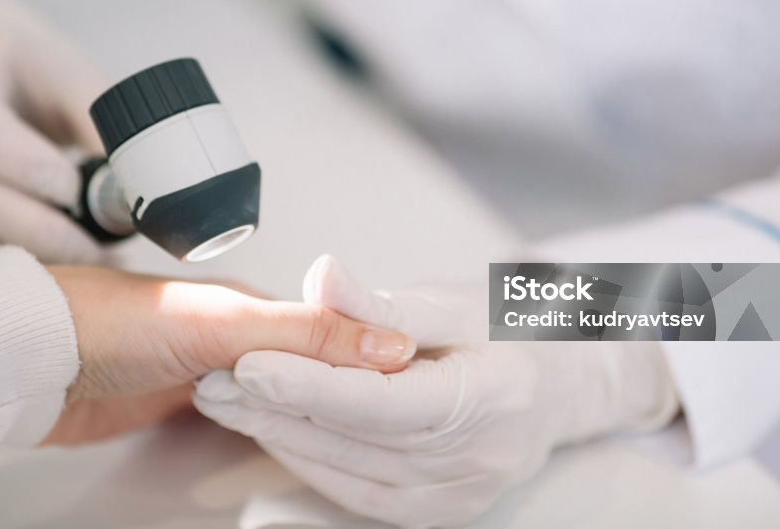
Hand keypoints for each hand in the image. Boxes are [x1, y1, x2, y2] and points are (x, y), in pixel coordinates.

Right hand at [0, 0, 106, 262]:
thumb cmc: (35, 71)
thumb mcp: (74, 77)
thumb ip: (105, 124)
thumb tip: (149, 186)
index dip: (23, 162)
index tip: (77, 191)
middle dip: (35, 227)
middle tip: (94, 251)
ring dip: (23, 253)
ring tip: (84, 260)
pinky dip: (4, 263)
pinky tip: (52, 260)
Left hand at [42, 265, 416, 445]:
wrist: (34, 359)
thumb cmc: (115, 323)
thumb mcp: (226, 325)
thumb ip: (306, 334)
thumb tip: (388, 342)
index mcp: (257, 305)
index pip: (335, 336)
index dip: (373, 361)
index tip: (413, 386)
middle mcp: (240, 335)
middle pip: (310, 369)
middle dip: (347, 391)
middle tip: (388, 422)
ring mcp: (212, 370)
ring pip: (280, 396)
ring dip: (309, 412)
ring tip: (352, 435)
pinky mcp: (184, 404)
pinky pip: (243, 418)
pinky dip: (269, 428)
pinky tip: (285, 440)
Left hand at [194, 256, 678, 526]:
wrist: (565, 385)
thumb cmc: (510, 331)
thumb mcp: (456, 300)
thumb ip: (382, 302)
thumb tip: (320, 274)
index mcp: (491, 396)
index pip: (384, 399)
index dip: (311, 384)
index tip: (248, 363)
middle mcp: (480, 459)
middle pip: (358, 440)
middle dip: (278, 409)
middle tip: (214, 379)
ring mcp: (462, 495)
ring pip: (351, 472)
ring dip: (283, 437)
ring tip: (229, 403)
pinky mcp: (443, 512)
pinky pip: (364, 496)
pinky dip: (315, 465)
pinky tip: (277, 434)